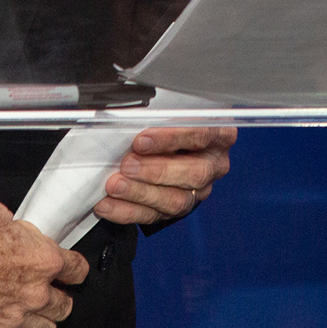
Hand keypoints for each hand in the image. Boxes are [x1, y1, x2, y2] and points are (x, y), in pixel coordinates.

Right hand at [0, 199, 88, 327]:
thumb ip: (11, 224)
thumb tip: (10, 223)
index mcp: (42, 259)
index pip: (77, 269)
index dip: (74, 268)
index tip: (71, 270)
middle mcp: (35, 292)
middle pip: (65, 304)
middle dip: (57, 297)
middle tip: (47, 291)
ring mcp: (16, 318)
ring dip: (40, 319)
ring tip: (30, 311)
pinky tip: (7, 323)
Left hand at [93, 126, 235, 225]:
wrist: (167, 144)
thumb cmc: (170, 122)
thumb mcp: (172, 112)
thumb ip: (161, 115)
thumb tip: (131, 118)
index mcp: (219, 134)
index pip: (201, 136)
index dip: (171, 139)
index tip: (141, 140)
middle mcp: (214, 164)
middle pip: (194, 173)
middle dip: (156, 171)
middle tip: (127, 164)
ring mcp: (199, 190)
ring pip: (177, 200)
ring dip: (141, 193)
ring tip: (114, 185)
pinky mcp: (178, 210)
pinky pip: (154, 215)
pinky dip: (127, 211)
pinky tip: (107, 204)